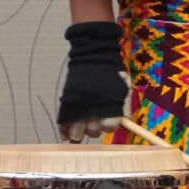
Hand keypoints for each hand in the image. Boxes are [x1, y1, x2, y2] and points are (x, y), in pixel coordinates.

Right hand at [58, 21, 127, 141]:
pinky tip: (66, 131)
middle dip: (94, 129)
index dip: (109, 126)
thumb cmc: (111, 73)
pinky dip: (64, 129)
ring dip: (79, 131)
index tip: (107, 122)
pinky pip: (63, 123)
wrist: (93, 57)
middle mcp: (94, 108)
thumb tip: (124, 125)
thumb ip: (123, 108)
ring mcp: (79, 107)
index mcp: (110, 106)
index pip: (110, 127)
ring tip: (81, 126)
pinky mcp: (66, 104)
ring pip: (77, 132)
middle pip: (94, 132)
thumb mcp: (123, 90)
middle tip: (93, 122)